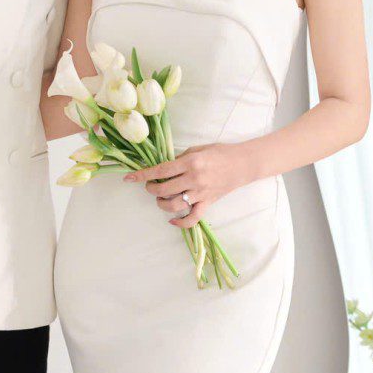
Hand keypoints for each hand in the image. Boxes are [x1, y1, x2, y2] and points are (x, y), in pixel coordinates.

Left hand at [122, 142, 257, 224]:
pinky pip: (191, 219)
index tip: (129, 178)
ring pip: (173, 205)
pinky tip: (171, 220)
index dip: (143, 175)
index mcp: (190, 162)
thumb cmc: (220, 152)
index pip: (160, 170)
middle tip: (150, 185)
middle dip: (151, 189)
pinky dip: (179, 223)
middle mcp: (194, 179)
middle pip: (163, 189)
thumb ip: (180, 159)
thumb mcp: (197, 149)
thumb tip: (164, 168)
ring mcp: (201, 193)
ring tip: (160, 198)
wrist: (243, 163)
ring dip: (161, 203)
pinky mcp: (208, 203)